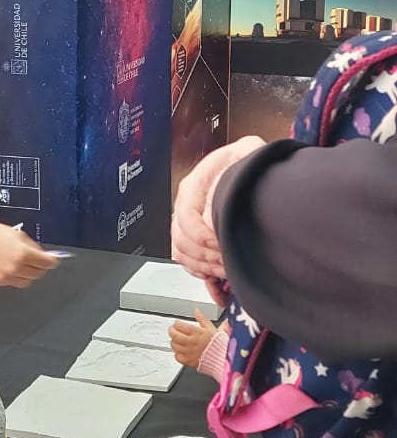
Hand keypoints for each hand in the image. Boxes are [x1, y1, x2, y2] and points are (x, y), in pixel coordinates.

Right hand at [0, 222, 58, 288]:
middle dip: (40, 267)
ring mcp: (5, 276)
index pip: (46, 263)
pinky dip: (15, 276)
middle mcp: (15, 267)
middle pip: (38, 274)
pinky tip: (9, 266)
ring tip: (20, 263)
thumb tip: (46, 256)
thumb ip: (34, 247)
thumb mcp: (18, 235)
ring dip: (28, 273)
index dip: (52, 261)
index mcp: (22, 253)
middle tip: (36, 260)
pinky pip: (13, 282)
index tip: (53, 260)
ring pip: (27, 281)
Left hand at [169, 310, 214, 369]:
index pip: (180, 325)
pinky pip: (178, 357)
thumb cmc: (219, 344)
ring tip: (176, 340)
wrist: (222, 358)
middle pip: (174, 335)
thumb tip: (197, 311)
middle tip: (173, 330)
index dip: (176, 323)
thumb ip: (202, 319)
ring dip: (173, 341)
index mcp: (197, 333)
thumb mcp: (211, 328)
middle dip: (171, 331)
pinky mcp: (189, 361)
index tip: (177, 323)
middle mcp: (192, 342)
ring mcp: (189, 352)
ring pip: (174, 346)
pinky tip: (180, 351)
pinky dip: (177, 353)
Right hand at [171, 137, 263, 280]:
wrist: (254, 175)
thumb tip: (244, 168)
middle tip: (229, 263)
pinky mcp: (198, 241)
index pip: (185, 217)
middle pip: (182, 241)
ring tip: (227, 271)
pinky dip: (203, 276)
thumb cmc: (249, 164)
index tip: (222, 244)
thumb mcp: (250, 151)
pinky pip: (188, 264)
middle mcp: (186, 206)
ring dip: (204, 268)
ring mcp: (189, 225)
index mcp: (194, 186)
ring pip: (182, 254)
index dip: (202, 236)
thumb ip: (247, 152)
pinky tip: (218, 286)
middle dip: (206, 257)